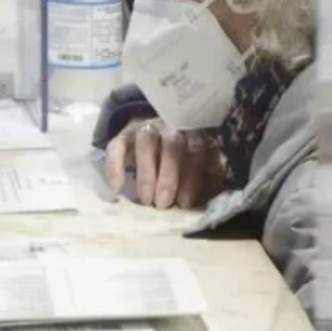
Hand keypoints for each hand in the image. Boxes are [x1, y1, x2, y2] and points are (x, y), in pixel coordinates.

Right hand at [104, 119, 219, 209]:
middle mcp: (171, 126)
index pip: (196, 150)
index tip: (185, 202)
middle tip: (163, 204)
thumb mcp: (197, 163)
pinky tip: (117, 187)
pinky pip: (116, 146)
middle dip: (168, 176)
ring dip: (146, 173)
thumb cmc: (180, 158)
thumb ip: (207, 175)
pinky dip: (115, 166)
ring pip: (146, 143)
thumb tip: (216, 193)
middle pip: (172, 145)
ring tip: (145, 200)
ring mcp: (146, 127)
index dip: (191, 176)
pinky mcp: (123, 134)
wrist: (152, 135)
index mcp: (194, 132)